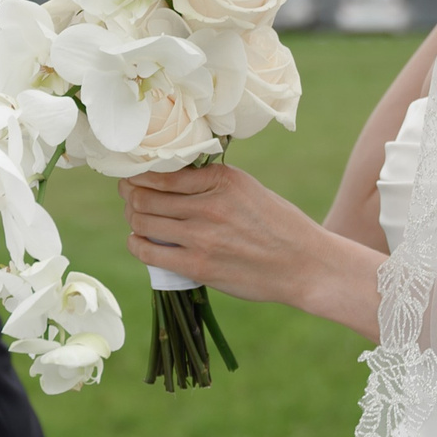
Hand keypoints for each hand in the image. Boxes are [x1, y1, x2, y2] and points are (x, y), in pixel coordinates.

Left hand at [121, 164, 386, 337]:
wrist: (306, 264)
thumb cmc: (277, 226)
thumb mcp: (248, 189)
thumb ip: (210, 183)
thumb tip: (165, 179)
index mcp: (222, 178)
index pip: (162, 171)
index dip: (138, 174)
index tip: (132, 176)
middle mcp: (209, 203)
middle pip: (145, 195)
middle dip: (130, 196)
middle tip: (129, 198)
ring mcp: (202, 236)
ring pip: (143, 221)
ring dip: (133, 219)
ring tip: (136, 219)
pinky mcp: (198, 265)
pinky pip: (149, 252)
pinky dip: (136, 245)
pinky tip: (138, 242)